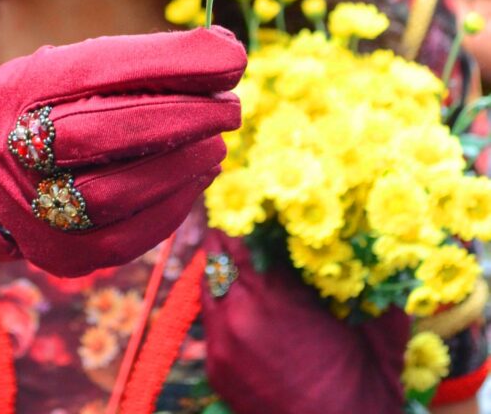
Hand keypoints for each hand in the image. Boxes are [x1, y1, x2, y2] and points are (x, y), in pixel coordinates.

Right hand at [0, 28, 244, 274]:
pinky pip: (129, 236)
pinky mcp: (61, 255)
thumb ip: (132, 63)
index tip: (231, 53)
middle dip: (182, 114)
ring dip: (183, 163)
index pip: (99, 68)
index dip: (171, 59)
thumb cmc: (46, 110)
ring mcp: (33, 209)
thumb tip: (221, 54)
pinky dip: (175, 202)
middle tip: (230, 104)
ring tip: (217, 140)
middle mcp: (15, 149)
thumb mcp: (67, 70)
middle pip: (103, 133)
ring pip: (118, 192)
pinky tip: (197, 174)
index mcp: (19, 90)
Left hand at [201, 230, 408, 413]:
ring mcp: (221, 343)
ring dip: (222, 267)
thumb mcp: (373, 325)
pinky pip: (210, 317)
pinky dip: (221, 301)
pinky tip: (240, 298)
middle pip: (217, 253)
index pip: (241, 235)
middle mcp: (238, 314)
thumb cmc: (362, 384)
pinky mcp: (215, 367)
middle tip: (242, 216)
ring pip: (208, 283)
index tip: (254, 196)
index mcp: (274, 297)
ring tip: (239, 254)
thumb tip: (373, 237)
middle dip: (231, 235)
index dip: (247, 213)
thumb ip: (367, 279)